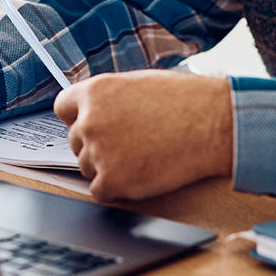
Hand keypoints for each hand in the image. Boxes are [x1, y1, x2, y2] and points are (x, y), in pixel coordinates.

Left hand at [54, 70, 232, 202]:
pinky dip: (117, 189)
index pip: (62, 107)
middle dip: (97, 144)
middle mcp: (90, 120)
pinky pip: (100, 192)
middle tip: (129, 142)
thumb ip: (109, 98)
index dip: (78, 117)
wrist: (212, 124)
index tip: (89, 124)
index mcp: (95, 91)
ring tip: (142, 154)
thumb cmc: (185, 101)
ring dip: (108, 166)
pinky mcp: (112, 181)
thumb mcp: (138, 84)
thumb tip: (94, 111)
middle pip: (76, 141)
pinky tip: (140, 173)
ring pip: (88, 167)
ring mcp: (98, 152)